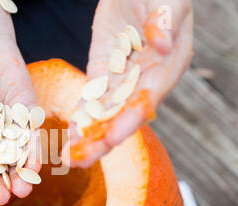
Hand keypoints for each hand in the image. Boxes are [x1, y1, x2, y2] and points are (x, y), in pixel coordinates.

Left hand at [62, 0, 192, 166]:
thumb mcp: (167, 0)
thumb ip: (166, 20)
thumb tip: (162, 45)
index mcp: (167, 67)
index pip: (148, 99)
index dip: (130, 119)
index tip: (112, 137)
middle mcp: (145, 81)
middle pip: (124, 116)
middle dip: (103, 139)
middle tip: (81, 159)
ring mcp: (122, 80)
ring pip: (105, 114)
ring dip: (88, 137)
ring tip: (69, 158)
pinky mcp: (102, 74)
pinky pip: (91, 100)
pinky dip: (81, 118)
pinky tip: (69, 136)